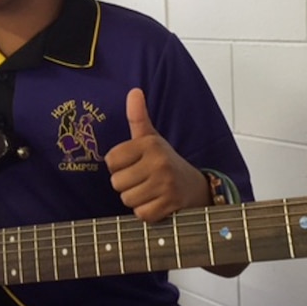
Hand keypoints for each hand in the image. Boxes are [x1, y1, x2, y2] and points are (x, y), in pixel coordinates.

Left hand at [104, 88, 210, 222]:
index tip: (133, 164)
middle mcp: (158, 162)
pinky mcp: (169, 205)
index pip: (110, 161)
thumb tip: (134, 91)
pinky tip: (157, 203)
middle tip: (143, 179)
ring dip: (136, 199)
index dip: (118, 166)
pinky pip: (141, 214)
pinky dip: (147, 212)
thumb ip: (137, 117)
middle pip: (116, 183)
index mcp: (150, 143)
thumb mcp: (151, 138)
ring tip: (151, 191)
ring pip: (127, 200)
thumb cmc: (165, 161)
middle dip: (127, 185)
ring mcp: (165, 185)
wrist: (196, 187)